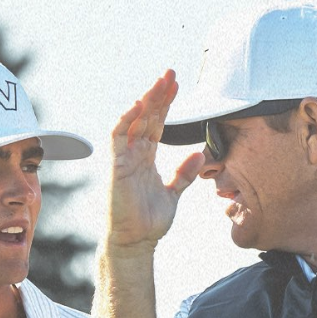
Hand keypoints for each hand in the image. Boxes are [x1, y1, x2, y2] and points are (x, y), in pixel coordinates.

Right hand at [107, 69, 204, 250]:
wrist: (135, 242)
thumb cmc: (149, 222)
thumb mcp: (173, 194)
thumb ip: (184, 174)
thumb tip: (200, 155)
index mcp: (146, 159)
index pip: (156, 125)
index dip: (166, 105)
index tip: (177, 86)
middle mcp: (134, 155)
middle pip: (145, 117)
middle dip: (158, 95)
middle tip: (170, 74)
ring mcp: (124, 159)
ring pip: (133, 121)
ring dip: (146, 101)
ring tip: (160, 83)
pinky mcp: (116, 167)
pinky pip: (118, 138)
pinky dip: (127, 119)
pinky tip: (139, 104)